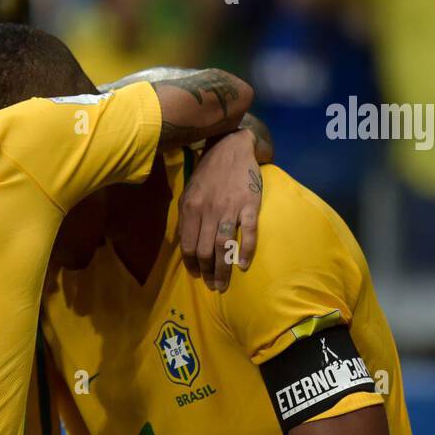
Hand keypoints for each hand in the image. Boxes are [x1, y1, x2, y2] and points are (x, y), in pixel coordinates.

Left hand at [177, 127, 260, 290]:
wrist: (232, 148)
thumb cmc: (209, 172)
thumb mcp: (189, 192)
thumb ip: (186, 217)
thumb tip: (184, 242)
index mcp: (190, 208)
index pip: (188, 245)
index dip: (191, 264)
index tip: (196, 275)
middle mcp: (208, 210)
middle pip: (205, 250)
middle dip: (207, 272)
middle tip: (212, 286)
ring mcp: (230, 208)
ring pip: (224, 246)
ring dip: (222, 270)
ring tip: (223, 284)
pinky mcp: (250, 204)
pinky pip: (248, 233)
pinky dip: (246, 252)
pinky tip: (244, 266)